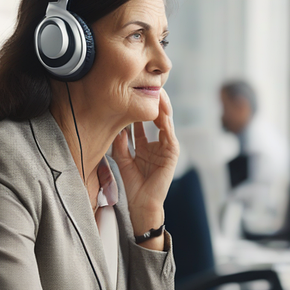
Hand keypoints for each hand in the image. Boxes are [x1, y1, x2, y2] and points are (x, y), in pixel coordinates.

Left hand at [111, 89, 179, 232]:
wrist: (142, 204)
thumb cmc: (133, 185)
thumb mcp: (122, 158)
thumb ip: (121, 141)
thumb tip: (117, 123)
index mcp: (147, 145)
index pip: (143, 121)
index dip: (138, 107)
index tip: (130, 92)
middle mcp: (158, 143)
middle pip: (156, 117)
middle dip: (152, 101)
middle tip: (145, 84)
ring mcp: (166, 147)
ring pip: (165, 120)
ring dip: (161, 105)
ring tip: (155, 90)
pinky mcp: (172, 152)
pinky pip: (168, 131)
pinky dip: (165, 119)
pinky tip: (160, 107)